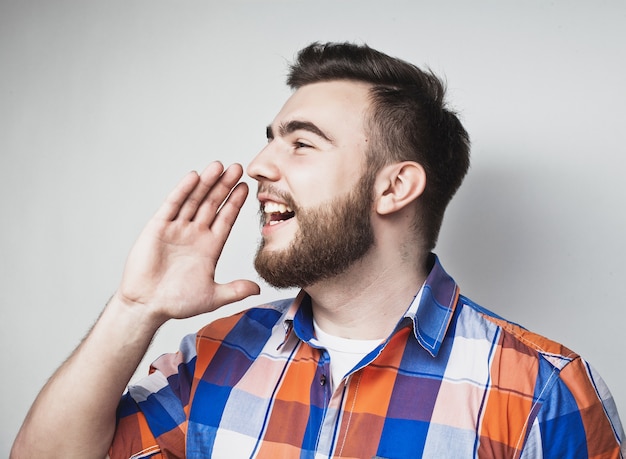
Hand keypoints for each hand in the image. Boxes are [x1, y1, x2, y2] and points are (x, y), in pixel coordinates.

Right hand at [116, 162, 259, 323]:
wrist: (146, 306)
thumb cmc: (176, 302)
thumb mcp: (212, 296)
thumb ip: (235, 290)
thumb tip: (258, 289)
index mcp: (210, 247)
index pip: (226, 218)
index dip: (235, 203)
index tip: (246, 187)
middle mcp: (195, 234)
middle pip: (213, 204)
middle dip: (224, 186)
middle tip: (237, 168)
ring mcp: (177, 229)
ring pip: (194, 200)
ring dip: (206, 183)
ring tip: (219, 166)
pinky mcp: (158, 227)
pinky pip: (172, 205)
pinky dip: (183, 191)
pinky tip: (194, 177)